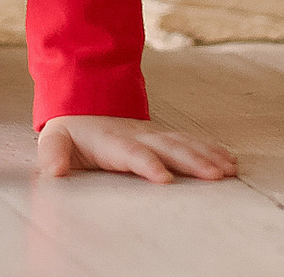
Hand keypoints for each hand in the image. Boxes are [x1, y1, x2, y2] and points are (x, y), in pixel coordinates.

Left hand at [36, 115, 236, 184]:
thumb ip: (53, 154)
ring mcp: (154, 135)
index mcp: (112, 141)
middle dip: (193, 161)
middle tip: (215, 175)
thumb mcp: (54, 139)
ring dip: (208, 156)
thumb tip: (53, 172)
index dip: (148, 164)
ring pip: (185, 144)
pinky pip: (191, 143)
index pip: (132, 153)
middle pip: (169, 148)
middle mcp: (139, 136)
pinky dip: (212, 150)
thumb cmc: (71, 130)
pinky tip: (230, 161)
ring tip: (229, 169)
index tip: (164, 178)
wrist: (84, 103)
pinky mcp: (164, 138)